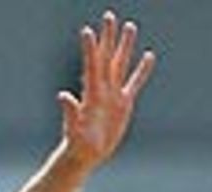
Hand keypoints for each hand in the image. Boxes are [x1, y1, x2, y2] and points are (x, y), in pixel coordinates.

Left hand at [58, 11, 155, 170]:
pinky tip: (149, 56)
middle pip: (106, 58)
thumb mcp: (73, 129)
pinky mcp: (123, 103)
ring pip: (120, 65)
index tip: (88, 30)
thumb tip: (63, 96)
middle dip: (108, 37)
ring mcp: (113, 94)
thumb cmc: (77, 145)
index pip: (91, 66)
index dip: (90, 49)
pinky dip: (142, 71)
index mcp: (91, 93)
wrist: (86, 156)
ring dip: (125, 46)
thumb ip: (70, 112)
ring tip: (130, 26)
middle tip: (109, 16)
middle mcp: (102, 89)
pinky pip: (135, 83)